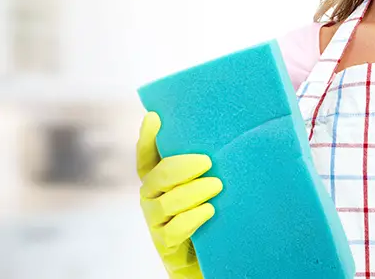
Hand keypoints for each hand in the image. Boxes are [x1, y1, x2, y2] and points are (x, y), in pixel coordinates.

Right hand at [137, 112, 222, 277]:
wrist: (207, 257)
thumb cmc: (209, 212)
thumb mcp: (204, 185)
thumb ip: (204, 165)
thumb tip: (229, 134)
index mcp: (157, 179)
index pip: (146, 156)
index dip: (147, 138)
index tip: (155, 118)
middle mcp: (151, 197)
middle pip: (156, 176)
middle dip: (180, 166)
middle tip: (207, 161)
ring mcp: (155, 221)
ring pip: (165, 203)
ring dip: (191, 192)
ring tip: (216, 186)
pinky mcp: (165, 244)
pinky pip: (173, 230)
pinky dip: (191, 218)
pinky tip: (209, 211)